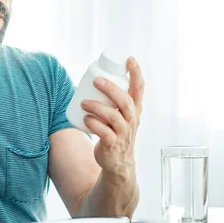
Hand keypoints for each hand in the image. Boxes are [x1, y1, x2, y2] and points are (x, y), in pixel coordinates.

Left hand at [81, 57, 143, 179]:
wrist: (117, 163)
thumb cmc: (116, 133)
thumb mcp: (121, 115)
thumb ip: (113, 99)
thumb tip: (95, 75)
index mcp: (135, 109)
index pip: (140, 88)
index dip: (136, 73)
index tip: (129, 59)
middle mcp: (132, 120)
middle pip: (125, 101)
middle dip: (111, 88)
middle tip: (96, 80)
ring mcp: (123, 133)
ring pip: (113, 116)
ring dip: (97, 107)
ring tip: (83, 102)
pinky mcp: (112, 145)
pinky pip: (104, 133)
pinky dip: (94, 124)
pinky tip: (86, 119)